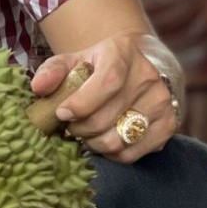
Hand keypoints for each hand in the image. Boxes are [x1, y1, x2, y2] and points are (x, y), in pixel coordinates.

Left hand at [31, 33, 181, 163]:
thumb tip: (38, 87)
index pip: (108, 82)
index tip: (63, 113)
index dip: (81, 103)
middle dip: (80, 128)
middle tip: (71, 127)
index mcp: (124, 53)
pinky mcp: (168, 125)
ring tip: (86, 134)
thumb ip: (53, 71)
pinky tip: (103, 140)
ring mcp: (162, 102)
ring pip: (118, 140)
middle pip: (107, 117)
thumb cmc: (99, 67)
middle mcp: (148, 77)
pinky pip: (131, 153)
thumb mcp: (74, 61)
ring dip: (93, 143)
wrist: (138, 69)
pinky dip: (111, 154)